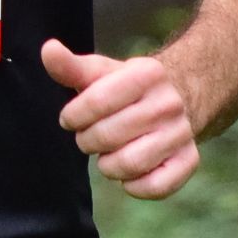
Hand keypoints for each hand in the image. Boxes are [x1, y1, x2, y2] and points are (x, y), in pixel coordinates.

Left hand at [42, 39, 200, 198]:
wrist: (181, 96)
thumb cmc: (129, 88)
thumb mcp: (101, 73)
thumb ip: (71, 66)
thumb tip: (48, 50)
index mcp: (147, 74)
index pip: (96, 101)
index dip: (73, 116)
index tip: (70, 119)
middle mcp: (168, 103)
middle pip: (108, 136)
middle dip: (88, 141)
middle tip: (89, 137)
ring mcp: (181, 133)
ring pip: (129, 164)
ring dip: (108, 165)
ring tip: (108, 153)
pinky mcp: (189, 160)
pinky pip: (155, 186)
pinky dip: (135, 186)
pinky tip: (129, 172)